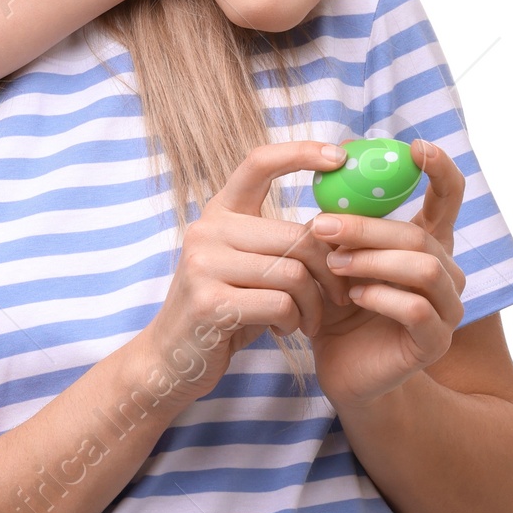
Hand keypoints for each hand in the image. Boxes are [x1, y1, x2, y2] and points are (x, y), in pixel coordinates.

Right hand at [136, 141, 352, 410]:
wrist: (172, 360)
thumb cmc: (225, 309)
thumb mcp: (247, 266)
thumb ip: (279, 242)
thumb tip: (341, 222)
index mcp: (219, 212)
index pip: (258, 163)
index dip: (300, 152)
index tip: (338, 156)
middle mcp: (207, 230)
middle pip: (296, 235)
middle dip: (329, 270)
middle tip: (339, 295)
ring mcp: (204, 264)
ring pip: (293, 272)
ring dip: (313, 304)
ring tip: (307, 319)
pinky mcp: (209, 302)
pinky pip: (280, 304)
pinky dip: (294, 321)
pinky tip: (285, 329)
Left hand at [305, 141, 468, 408]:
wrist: (341, 367)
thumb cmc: (338, 304)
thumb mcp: (337, 252)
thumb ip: (345, 216)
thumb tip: (337, 161)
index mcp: (426, 243)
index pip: (449, 197)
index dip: (440, 169)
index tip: (416, 146)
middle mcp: (446, 272)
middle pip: (419, 235)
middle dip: (368, 227)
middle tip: (322, 225)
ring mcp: (447, 309)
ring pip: (424, 268)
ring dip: (372, 260)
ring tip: (333, 265)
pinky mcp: (434, 342)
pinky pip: (417, 309)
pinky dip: (381, 296)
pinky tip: (352, 297)